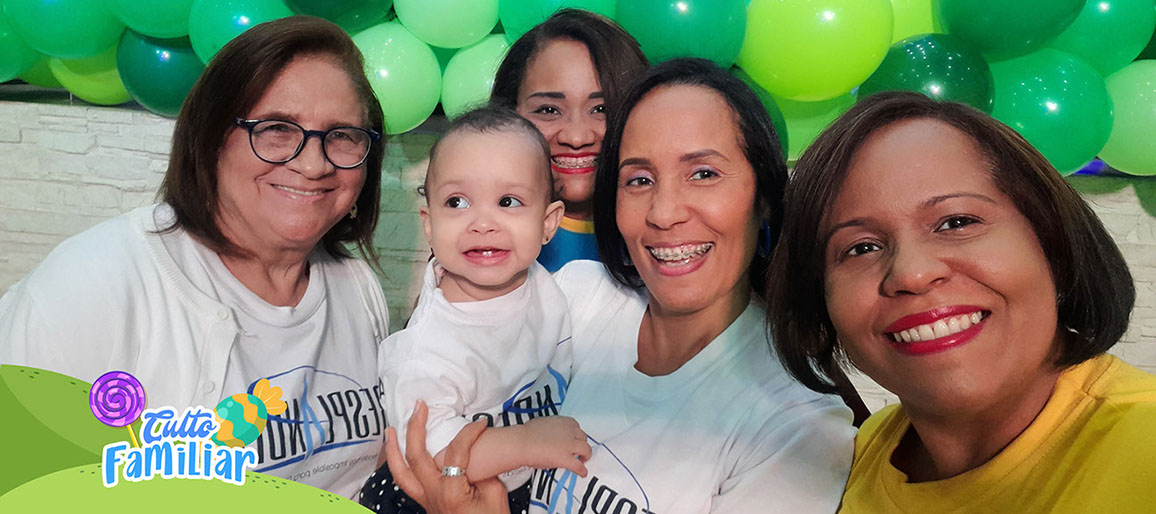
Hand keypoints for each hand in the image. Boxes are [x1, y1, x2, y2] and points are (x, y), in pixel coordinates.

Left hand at [384, 400, 509, 513]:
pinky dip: (399, 466)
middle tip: (419, 407)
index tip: (481, 423)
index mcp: (451, 491)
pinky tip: (399, 455)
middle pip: (416, 457)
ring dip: (393, 450)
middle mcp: (432, 495)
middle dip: (415, 428)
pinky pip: (406, 483)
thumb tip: (469, 454)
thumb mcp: (494, 494)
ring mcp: (425, 501)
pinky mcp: (425, 504)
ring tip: (390, 429)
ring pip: (400, 474)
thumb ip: (480, 471)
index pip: (456, 451)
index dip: (469, 433)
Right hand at [519, 416, 590, 475]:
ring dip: (586, 455)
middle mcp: (570, 432)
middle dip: (582, 444)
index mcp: (564, 422)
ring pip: (586, 450)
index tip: (573, 439)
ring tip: (583, 460)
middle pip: (583, 437)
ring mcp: (569, 445)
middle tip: (578, 450)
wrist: (522, 442)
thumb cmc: (528, 433)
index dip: (575, 435)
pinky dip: (582, 470)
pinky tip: (582, 473)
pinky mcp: (566, 458)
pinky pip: (578, 466)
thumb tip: (552, 432)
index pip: (576, 427)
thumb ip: (553, 427)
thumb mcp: (544, 422)